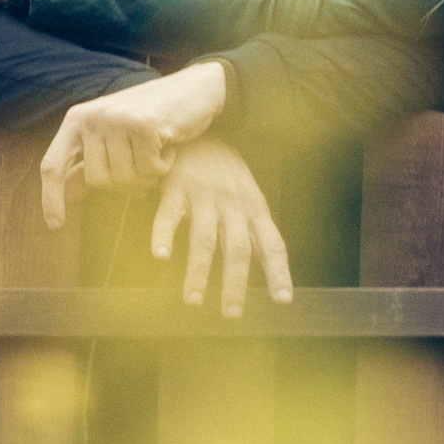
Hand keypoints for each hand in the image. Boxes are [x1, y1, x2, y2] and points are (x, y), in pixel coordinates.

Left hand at [38, 62, 229, 226]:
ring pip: (124, 178)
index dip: (51, 197)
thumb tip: (67, 195)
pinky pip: (149, 170)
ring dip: (147, 176)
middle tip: (143, 167)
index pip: (53, 165)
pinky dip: (163, 166)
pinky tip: (169, 147)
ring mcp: (117, 119)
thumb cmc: (151, 118)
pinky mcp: (143, 125)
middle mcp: (92, 117)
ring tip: (156, 152)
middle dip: (123, 184)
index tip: (54, 225)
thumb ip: (91, 162)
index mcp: (78, 119)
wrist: (194, 89)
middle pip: (96, 180)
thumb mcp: (113, 137)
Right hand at [151, 138, 290, 317]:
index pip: (272, 244)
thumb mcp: (249, 199)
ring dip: (198, 272)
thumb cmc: (226, 173)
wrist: (199, 130)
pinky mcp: (177, 186)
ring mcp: (205, 195)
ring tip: (193, 301)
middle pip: (238, 248)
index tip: (282, 300)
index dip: (278, 272)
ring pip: (204, 238)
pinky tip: (161, 257)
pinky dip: (163, 236)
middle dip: (235, 283)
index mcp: (255, 208)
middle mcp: (234, 203)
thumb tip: (271, 272)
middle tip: (231, 314)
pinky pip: (169, 215)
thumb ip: (256, 233)